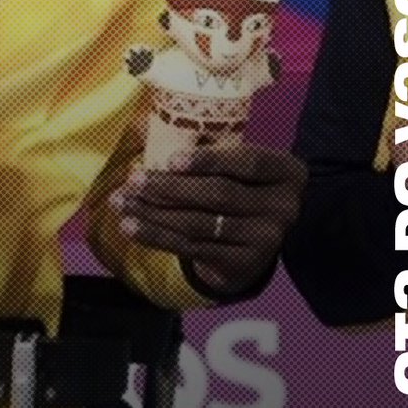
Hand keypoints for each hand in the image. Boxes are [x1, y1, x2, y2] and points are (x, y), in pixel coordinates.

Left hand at [109, 145, 306, 296]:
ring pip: (200, 224)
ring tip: (121, 203)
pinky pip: (192, 249)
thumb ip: (211, 152)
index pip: (248, 162)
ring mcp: (266, 240)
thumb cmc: (241, 188)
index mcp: (286, 172)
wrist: (256, 242)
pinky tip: (131, 227)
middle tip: (132, 179)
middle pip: (219, 194)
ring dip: (154, 213)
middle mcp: (283, 207)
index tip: (170, 159)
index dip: (209, 160)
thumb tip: (160, 142)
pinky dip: (157, 237)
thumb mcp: (237, 166)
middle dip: (169, 187)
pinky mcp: (243, 265)